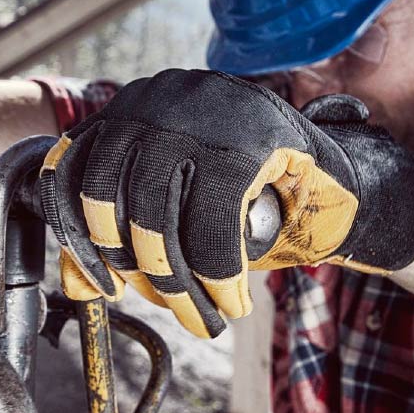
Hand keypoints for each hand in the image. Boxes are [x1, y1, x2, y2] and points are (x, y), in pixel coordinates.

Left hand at [39, 69, 413, 337]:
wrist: (340, 177)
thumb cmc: (248, 193)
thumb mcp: (177, 201)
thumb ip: (125, 231)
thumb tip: (77, 284)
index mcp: (129, 107)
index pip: (72, 169)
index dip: (76, 234)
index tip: (99, 284)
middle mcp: (155, 98)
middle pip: (108, 194)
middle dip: (132, 263)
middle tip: (164, 304)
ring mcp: (199, 109)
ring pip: (154, 211)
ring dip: (174, 279)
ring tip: (201, 314)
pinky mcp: (245, 135)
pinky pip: (211, 220)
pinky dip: (217, 272)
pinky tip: (230, 298)